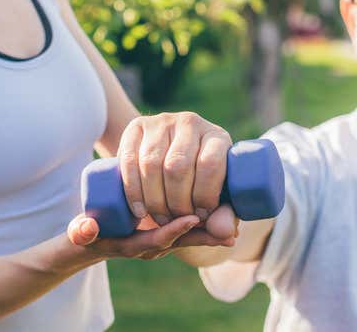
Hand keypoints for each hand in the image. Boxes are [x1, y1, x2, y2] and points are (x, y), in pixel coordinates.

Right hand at [66, 210, 236, 259]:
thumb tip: (86, 229)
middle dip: (206, 236)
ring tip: (235, 223)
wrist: (92, 241)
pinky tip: (223, 213)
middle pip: (182, 241)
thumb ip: (82, 230)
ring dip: (210, 229)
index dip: (175, 230)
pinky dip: (206, 222)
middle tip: (231, 231)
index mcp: (134, 245)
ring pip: (189, 235)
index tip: (193, 219)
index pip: (158, 239)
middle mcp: (151, 245)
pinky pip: (188, 228)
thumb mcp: (82, 233)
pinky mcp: (164, 229)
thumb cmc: (87, 234)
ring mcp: (159, 239)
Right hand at [117, 112, 234, 233]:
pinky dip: (133, 190)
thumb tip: (227, 234)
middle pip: (178, 166)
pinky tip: (140, 210)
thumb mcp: (216, 195)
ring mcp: (161, 122)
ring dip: (154, 199)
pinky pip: (129, 160)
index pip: (210, 164)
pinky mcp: (136, 127)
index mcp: (217, 137)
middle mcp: (190, 123)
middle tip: (177, 221)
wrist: (167, 154)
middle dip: (176, 202)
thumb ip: (223, 216)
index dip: (204, 195)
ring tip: (160, 218)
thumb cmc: (199, 181)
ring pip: (152, 164)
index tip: (200, 216)